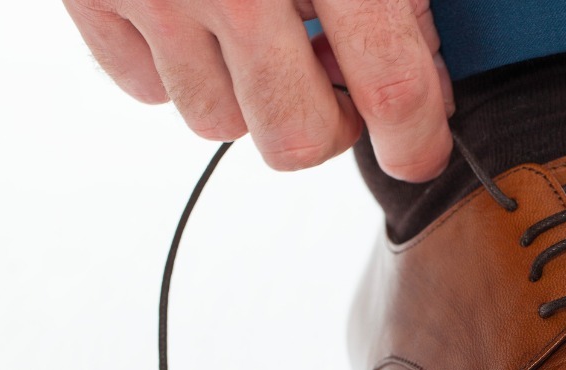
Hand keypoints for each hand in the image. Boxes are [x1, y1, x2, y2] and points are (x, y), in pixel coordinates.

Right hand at [63, 0, 453, 181]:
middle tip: (342, 86)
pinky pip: (145, 87)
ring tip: (270, 39)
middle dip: (330, 125)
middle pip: (292, 135)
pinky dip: (183, 71)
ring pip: (216, 121)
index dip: (417, 137)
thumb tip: (420, 69)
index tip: (420, 149)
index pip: (388, 85)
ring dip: (254, 98)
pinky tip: (207, 24)